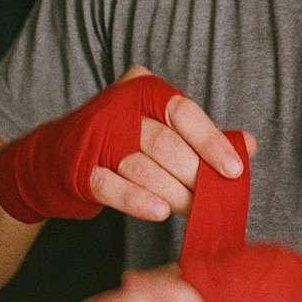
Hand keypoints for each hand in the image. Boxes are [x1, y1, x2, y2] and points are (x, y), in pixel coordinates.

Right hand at [0, 66, 255, 223]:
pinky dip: (137, 199)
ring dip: (174, 194)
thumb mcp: (160, 128)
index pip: (184, 113)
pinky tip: (159, 212)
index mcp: (144, 90)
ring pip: (144, 168)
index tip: (235, 170)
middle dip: (195, 177)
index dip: (212, 142)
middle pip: (167, 145)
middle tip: (214, 200)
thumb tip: (248, 145)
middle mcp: (119, 107)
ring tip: (193, 211)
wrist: (53, 158)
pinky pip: (112, 185)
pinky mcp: (78, 168)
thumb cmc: (121, 141)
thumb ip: (201, 136)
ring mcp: (96, 137)